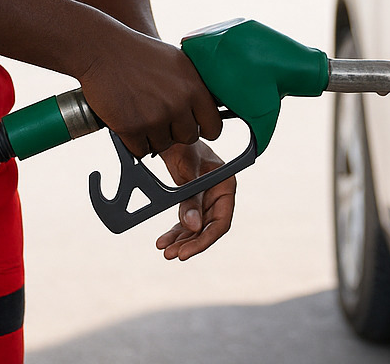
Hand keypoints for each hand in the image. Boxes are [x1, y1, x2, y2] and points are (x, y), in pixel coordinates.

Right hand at [76, 26, 222, 158]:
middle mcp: (178, 103)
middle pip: (188, 138)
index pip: (214, 126)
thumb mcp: (178, 62)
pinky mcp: (132, 128)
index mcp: (194, 87)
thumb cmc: (139, 53)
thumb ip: (195, 85)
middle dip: (176, 131)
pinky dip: (135, 142)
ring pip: (163, 145)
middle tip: (160, 116)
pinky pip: (141, 150)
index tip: (194, 125)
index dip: (203, 128)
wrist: (103, 50)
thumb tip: (211, 106)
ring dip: (153, 136)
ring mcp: (155, 117)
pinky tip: (129, 122)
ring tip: (141, 113)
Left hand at [155, 141, 235, 260]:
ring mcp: (207, 199)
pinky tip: (164, 242)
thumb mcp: (187, 171)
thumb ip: (191, 200)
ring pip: (196, 228)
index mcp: (226, 186)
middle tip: (172, 254)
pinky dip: (176, 232)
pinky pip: (187, 221)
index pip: (221, 222)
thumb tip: (193, 226)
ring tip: (165, 251)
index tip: (186, 252)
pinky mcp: (194, 201)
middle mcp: (219, 195)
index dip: (204, 240)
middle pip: (208, 228)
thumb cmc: (183, 146)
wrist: (171, 136)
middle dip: (190, 243)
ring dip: (181, 240)